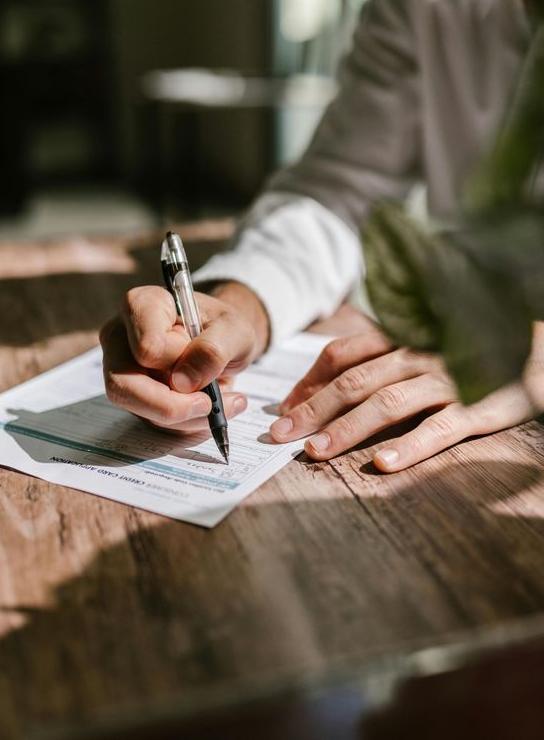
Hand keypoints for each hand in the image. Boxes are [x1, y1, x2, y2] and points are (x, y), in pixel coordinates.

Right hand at [100, 282, 269, 431]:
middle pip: (124, 386)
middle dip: (172, 406)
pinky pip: (152, 420)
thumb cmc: (223, 327)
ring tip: (220, 402)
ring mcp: (122, 368)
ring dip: (186, 416)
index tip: (207, 358)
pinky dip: (186, 421)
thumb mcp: (234, 330)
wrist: (223, 341)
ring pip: (139, 409)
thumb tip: (184, 382)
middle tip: (209, 405)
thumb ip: (213, 349)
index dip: (179, 361)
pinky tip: (209, 405)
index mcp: (142, 305)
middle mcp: (121, 337)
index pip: (147, 346)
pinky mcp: (133, 394)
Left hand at [269, 325, 542, 471]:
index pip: (342, 354)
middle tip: (281, 436)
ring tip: (316, 452)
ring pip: (387, 403)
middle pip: (354, 380)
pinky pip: (440, 428)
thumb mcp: (421, 339)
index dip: (309, 382)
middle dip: (312, 409)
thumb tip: (321, 383)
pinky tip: (383, 464)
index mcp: (401, 335)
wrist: (537, 342)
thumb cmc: (470, 344)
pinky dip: (410, 446)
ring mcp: (448, 379)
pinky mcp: (480, 407)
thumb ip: (377, 352)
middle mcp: (418, 353)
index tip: (286, 409)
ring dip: (347, 429)